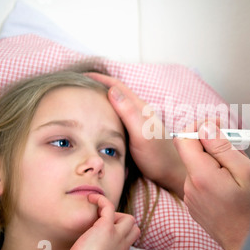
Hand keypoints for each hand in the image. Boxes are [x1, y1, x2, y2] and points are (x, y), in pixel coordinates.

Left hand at [61, 194, 139, 249]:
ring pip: (128, 218)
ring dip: (116, 214)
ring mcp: (116, 235)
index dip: (121, 233)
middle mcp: (121, 244)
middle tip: (104, 225)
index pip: (128, 239)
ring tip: (99, 216)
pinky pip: (108, 206)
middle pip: (134, 227)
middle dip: (122, 223)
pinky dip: (101, 199)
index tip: (106, 234)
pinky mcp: (106, 227)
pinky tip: (91, 198)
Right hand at [85, 73, 185, 197]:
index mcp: (140, 107)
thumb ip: (129, 113)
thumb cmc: (158, 156)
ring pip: (117, 105)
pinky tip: (99, 122)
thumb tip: (111, 91)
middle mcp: (139, 112)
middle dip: (97, 86)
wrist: (172, 173)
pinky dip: (106, 114)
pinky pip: (118, 118)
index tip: (79, 75)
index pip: (117, 86)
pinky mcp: (136, 133)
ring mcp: (138, 122)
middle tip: (77, 87)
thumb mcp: (141, 134)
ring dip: (102, 100)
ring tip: (84, 102)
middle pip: (116, 93)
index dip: (99, 78)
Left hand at [173, 121, 249, 249]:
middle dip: (214, 146)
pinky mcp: (195, 204)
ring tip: (238, 175)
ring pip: (198, 166)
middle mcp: (190, 187)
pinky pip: (200, 180)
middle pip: (193, 152)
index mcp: (201, 176)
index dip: (200, 126)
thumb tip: (205, 127)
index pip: (183, 138)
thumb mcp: (247, 172)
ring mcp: (191, 197)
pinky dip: (214, 176)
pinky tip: (232, 187)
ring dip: (216, 162)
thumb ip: (223, 147)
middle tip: (238, 151)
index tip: (218, 126)